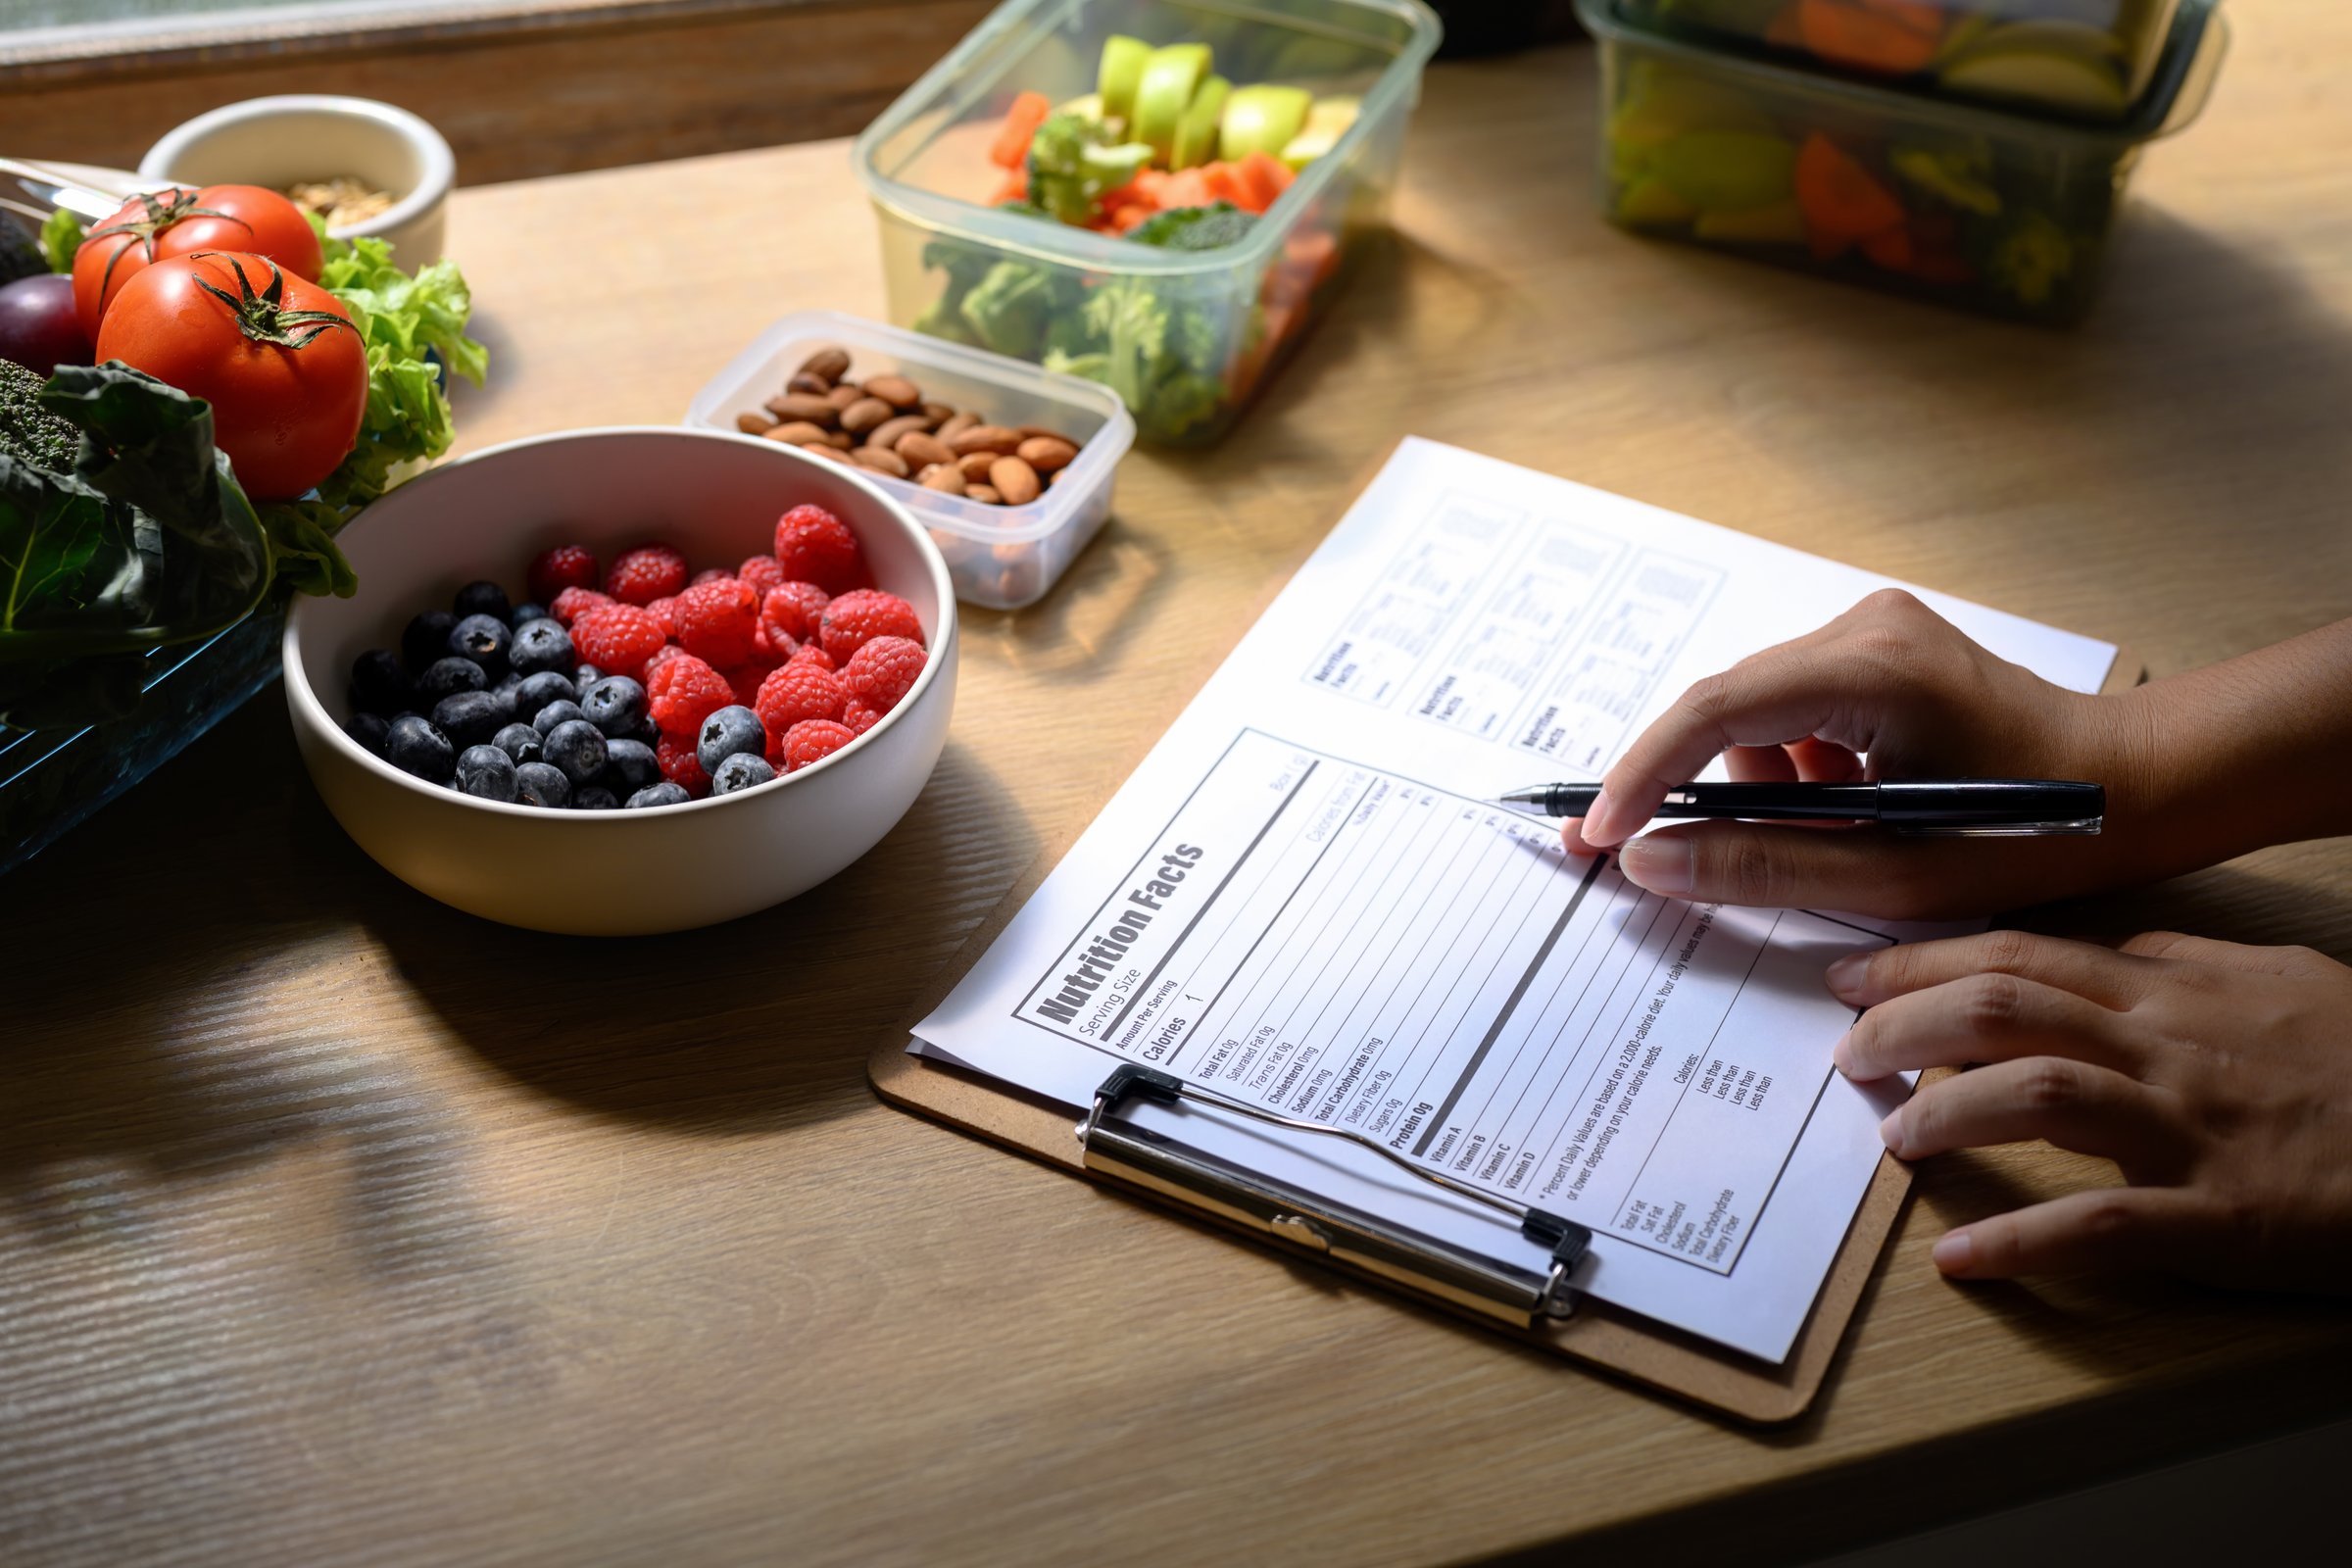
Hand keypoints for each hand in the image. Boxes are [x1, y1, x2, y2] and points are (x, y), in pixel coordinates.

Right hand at [1569, 589, 2161, 919]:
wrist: (2136, 786)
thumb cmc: (2030, 833)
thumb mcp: (1889, 871)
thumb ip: (1760, 865)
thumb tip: (1650, 861)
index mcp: (1871, 671)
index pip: (1716, 710)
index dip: (1644, 775)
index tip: (1600, 834)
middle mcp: (1864, 627)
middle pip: (1730, 707)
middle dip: (1698, 786)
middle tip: (1659, 856)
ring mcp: (1874, 629)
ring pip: (1759, 711)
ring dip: (1764, 782)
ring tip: (1830, 832)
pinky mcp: (1882, 646)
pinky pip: (1795, 707)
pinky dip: (1798, 765)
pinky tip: (1851, 803)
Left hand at [1828, 929, 2351, 1291]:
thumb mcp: (2277, 980)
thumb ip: (2181, 960)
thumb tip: (2104, 945)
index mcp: (2172, 990)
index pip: (2018, 954)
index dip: (1921, 959)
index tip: (1853, 974)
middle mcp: (2166, 1046)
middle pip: (2004, 1006)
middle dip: (1905, 1021)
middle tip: (1847, 1052)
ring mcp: (2190, 1129)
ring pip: (2038, 1093)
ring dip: (1946, 1115)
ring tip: (1893, 1139)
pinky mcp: (2221, 1216)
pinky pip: (2104, 1225)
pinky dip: (2022, 1241)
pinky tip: (1961, 1259)